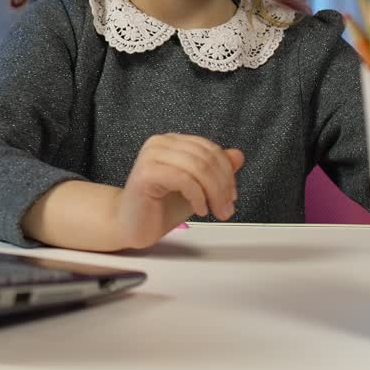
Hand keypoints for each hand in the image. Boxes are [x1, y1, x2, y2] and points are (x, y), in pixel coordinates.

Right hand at [113, 133, 244, 248]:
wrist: (131, 227)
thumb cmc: (160, 208)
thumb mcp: (198, 188)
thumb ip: (215, 171)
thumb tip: (237, 155)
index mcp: (172, 142)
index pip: (210, 149)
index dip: (227, 172)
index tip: (232, 196)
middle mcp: (160, 143)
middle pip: (206, 157)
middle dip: (223, 185)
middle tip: (227, 208)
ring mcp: (151, 156)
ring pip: (198, 167)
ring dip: (214, 193)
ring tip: (215, 211)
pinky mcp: (146, 173)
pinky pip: (184, 179)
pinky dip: (198, 196)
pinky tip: (199, 210)